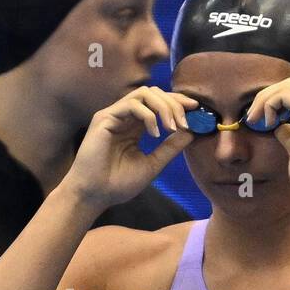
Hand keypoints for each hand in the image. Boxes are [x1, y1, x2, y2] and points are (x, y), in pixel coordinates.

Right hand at [59, 86, 197, 215]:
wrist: (94, 196)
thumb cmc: (117, 184)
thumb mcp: (152, 165)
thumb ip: (170, 148)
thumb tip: (191, 132)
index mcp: (135, 126)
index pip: (159, 103)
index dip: (178, 102)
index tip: (196, 109)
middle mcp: (124, 116)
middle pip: (154, 93)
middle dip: (174, 103)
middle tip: (186, 121)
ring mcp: (113, 115)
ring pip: (144, 93)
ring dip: (164, 107)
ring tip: (172, 127)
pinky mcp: (104, 118)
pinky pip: (131, 104)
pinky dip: (148, 115)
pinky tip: (155, 134)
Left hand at [245, 77, 289, 199]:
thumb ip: (289, 137)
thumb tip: (278, 127)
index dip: (275, 103)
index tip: (261, 121)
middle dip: (266, 97)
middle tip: (252, 118)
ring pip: (286, 86)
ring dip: (265, 100)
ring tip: (255, 120)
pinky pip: (284, 95)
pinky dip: (270, 104)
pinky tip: (267, 123)